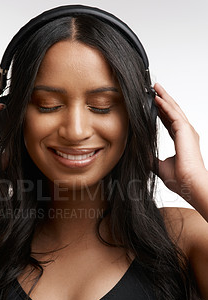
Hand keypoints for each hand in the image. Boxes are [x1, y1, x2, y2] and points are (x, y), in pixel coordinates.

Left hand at [153, 83, 206, 199]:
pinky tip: (156, 98)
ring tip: (155, 88)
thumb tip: (139, 153)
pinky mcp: (184, 130)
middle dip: (163, 100)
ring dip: (164, 97)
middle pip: (173, 112)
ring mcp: (187, 130)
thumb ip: (150, 158)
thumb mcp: (159, 166)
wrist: (189, 183)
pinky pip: (172, 113)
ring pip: (173, 109)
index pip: (169, 122)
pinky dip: (164, 105)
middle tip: (154, 89)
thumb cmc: (180, 179)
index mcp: (181, 140)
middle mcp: (185, 133)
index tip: (154, 105)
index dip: (162, 112)